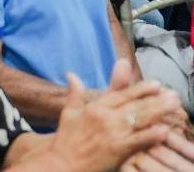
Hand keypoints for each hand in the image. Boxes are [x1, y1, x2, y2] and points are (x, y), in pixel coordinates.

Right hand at [53, 62, 183, 171]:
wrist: (63, 163)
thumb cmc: (66, 139)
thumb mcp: (68, 113)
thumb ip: (74, 93)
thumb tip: (71, 75)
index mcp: (94, 107)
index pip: (121, 94)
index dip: (140, 89)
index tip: (156, 84)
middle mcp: (105, 117)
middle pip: (136, 105)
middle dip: (156, 99)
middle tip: (173, 95)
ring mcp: (113, 133)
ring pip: (140, 120)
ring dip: (159, 112)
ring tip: (174, 107)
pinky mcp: (119, 149)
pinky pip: (139, 140)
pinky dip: (151, 135)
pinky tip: (164, 131)